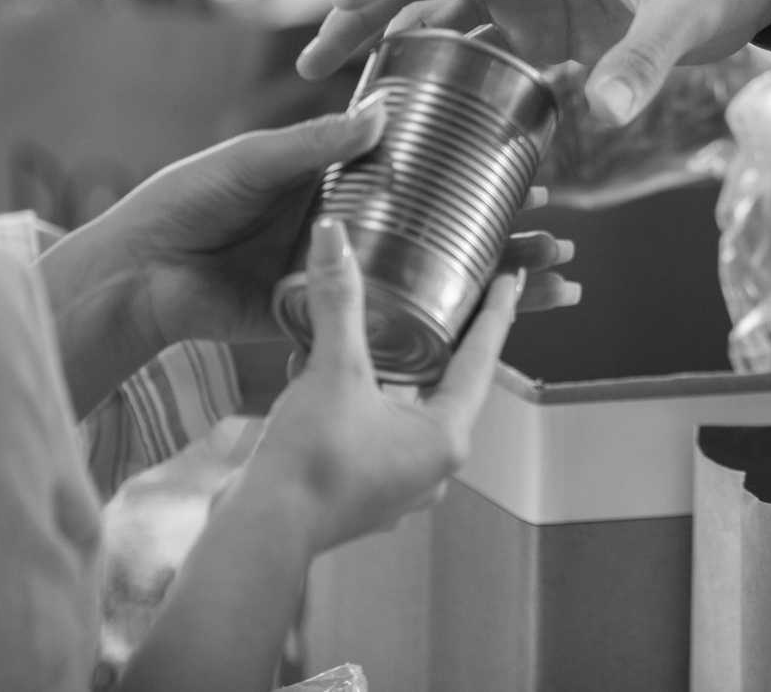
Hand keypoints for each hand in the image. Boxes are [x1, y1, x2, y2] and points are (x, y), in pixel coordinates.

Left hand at [52, 106, 577, 355]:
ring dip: (501, 284)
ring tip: (556, 285)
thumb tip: (380, 116)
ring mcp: (350, 277)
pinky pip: (402, 323)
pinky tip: (494, 329)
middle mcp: (358, 228)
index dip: (483, 172)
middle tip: (562, 236)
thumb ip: (311, 144)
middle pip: (453, 231)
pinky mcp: (332, 320)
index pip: (430, 171)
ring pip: (442, 279)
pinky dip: (450, 327)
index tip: (535, 167)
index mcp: (343, 180)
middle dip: (514, 238)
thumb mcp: (250, 162)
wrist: (135, 278)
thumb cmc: (183, 205)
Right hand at [244, 219, 520, 552]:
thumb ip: (337, 301)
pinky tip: (358, 380)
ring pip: (417, 413)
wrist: (258, 535)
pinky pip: (384, 435)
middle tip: (461, 296)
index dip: (496, 314)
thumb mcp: (330, 372)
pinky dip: (377, 403)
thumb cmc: (308, 462)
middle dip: (454, 343)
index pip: (482, 360)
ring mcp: (401, 484)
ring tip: (410, 331)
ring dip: (412, 375)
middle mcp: (434, 466)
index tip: (511, 278)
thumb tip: (333, 234)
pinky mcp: (366, 492)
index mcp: (447, 437)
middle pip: (454, 386)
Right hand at [295, 0, 770, 125]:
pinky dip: (445, 75)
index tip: (347, 3)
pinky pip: (483, 51)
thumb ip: (644, 63)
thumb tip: (603, 118)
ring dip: (394, 48)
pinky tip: (412, 114)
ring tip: (341, 96)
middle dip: (366, 13)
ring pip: (444, 16)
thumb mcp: (685, 18)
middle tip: (314, 65)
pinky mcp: (548, 31)